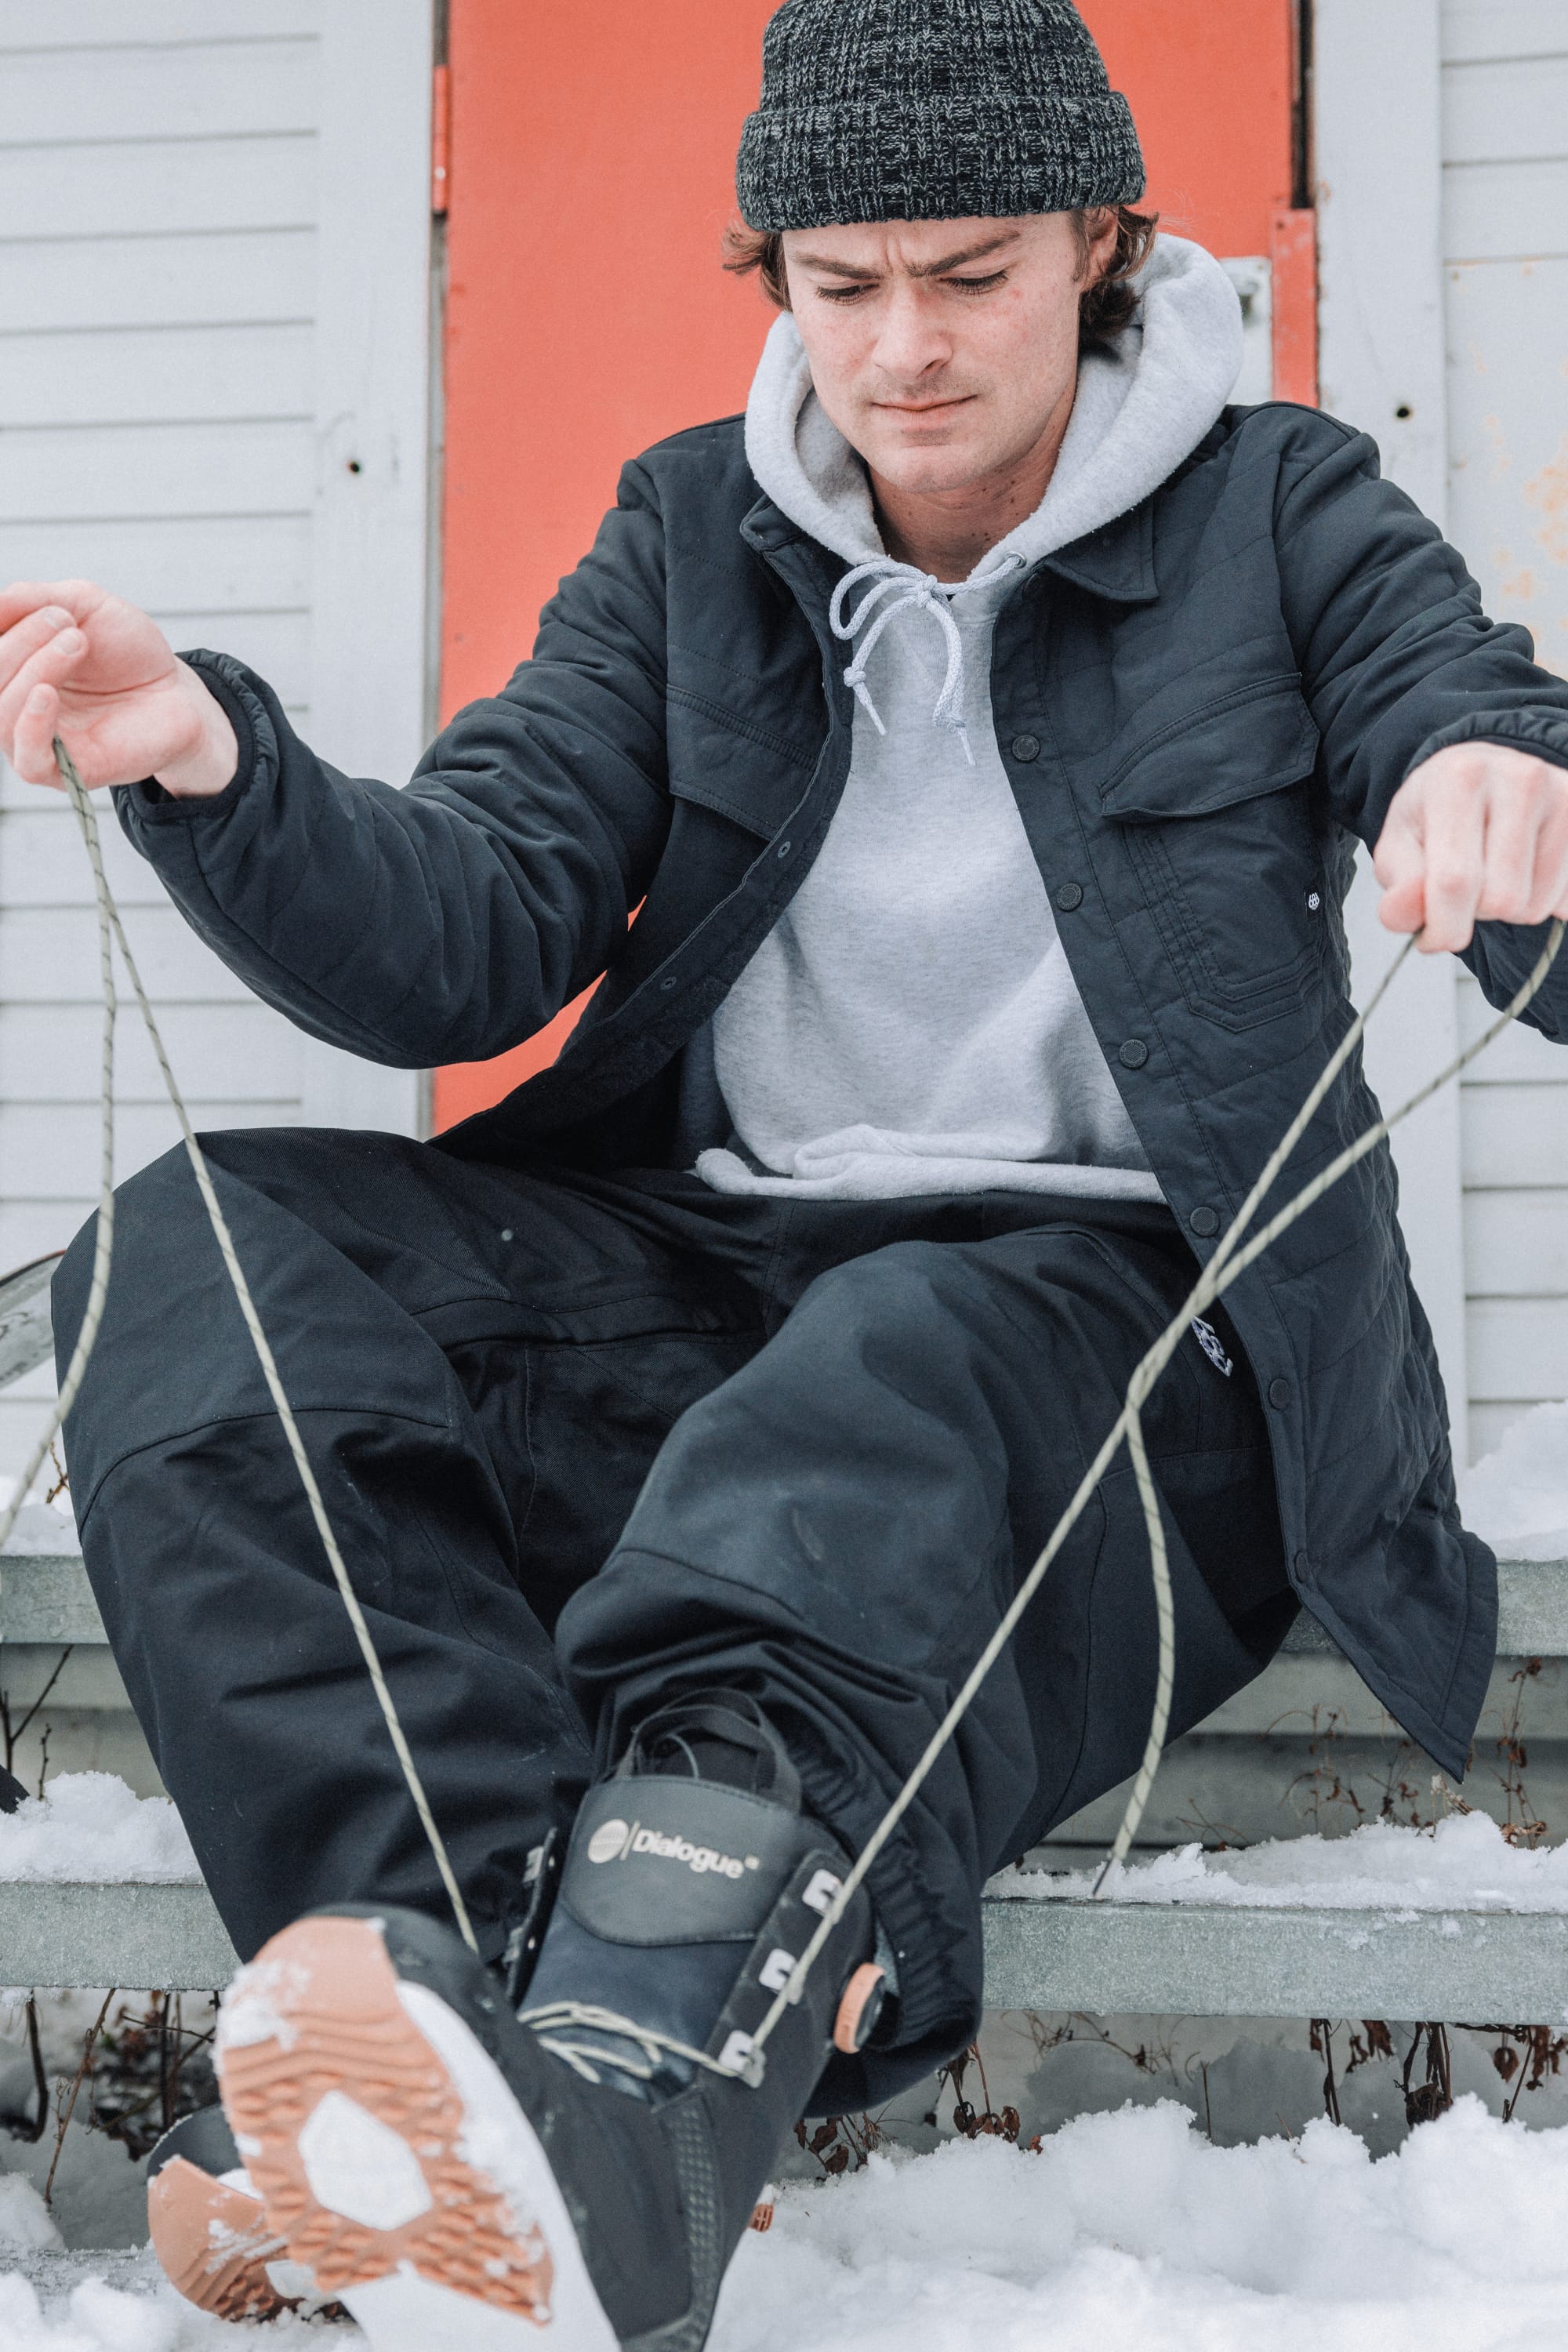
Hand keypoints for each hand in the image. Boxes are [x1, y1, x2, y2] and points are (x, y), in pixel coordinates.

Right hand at [0, 579, 237, 798]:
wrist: (177, 689)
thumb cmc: (128, 651)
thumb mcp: (82, 604)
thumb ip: (31, 599)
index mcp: (13, 672)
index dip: (5, 629)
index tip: (49, 607)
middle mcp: (18, 709)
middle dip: (23, 642)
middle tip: (68, 624)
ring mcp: (40, 743)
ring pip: (4, 715)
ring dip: (35, 669)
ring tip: (77, 643)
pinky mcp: (70, 772)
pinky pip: (29, 762)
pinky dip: (31, 725)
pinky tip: (47, 694)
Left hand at [1373, 741, 1567, 951]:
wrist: (1479, 775)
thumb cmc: (1436, 815)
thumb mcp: (1399, 847)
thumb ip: (1399, 887)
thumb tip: (1402, 915)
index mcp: (1458, 780)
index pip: (1455, 881)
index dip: (1442, 927)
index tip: (1430, 938)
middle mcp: (1518, 779)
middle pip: (1501, 899)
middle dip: (1475, 913)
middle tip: (1465, 888)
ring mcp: (1561, 796)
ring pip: (1534, 905)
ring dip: (1508, 910)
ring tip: (1493, 876)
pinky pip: (1565, 900)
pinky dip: (1540, 901)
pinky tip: (1524, 872)